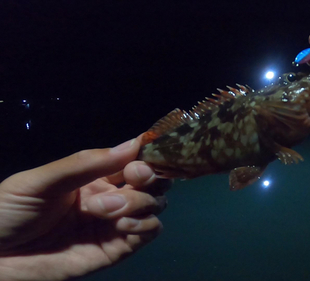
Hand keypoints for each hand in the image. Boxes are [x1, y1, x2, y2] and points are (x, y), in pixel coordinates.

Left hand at [0, 136, 168, 280]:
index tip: (144, 152)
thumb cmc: (9, 211)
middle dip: (150, 176)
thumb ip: (87, 163)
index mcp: (96, 175)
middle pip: (153, 181)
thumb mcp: (42, 180)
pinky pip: (150, 231)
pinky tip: (121, 225)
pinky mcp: (118, 249)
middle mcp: (112, 196)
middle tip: (133, 177)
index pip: (134, 158)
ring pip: (155, 204)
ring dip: (139, 202)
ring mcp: (116, 223)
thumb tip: (134, 142)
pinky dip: (145, 225)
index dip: (146, 154)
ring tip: (104, 210)